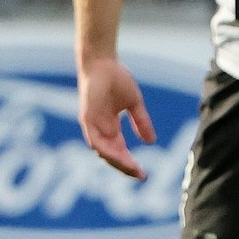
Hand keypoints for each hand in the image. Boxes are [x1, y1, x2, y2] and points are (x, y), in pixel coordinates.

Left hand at [77, 54, 156, 178]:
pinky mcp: (87, 119)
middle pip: (112, 157)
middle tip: (141, 176)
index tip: (144, 174)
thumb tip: (151, 141)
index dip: (131, 164)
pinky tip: (118, 157)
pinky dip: (106, 150)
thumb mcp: (134, 104)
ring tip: (133, 169)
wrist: (103, 63)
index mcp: (110, 128)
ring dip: (117, 162)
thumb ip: (141, 122)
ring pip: (103, 152)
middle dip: (126, 168)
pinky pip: (95, 140)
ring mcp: (93, 126)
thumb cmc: (116, 79)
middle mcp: (100, 130)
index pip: (120, 152)